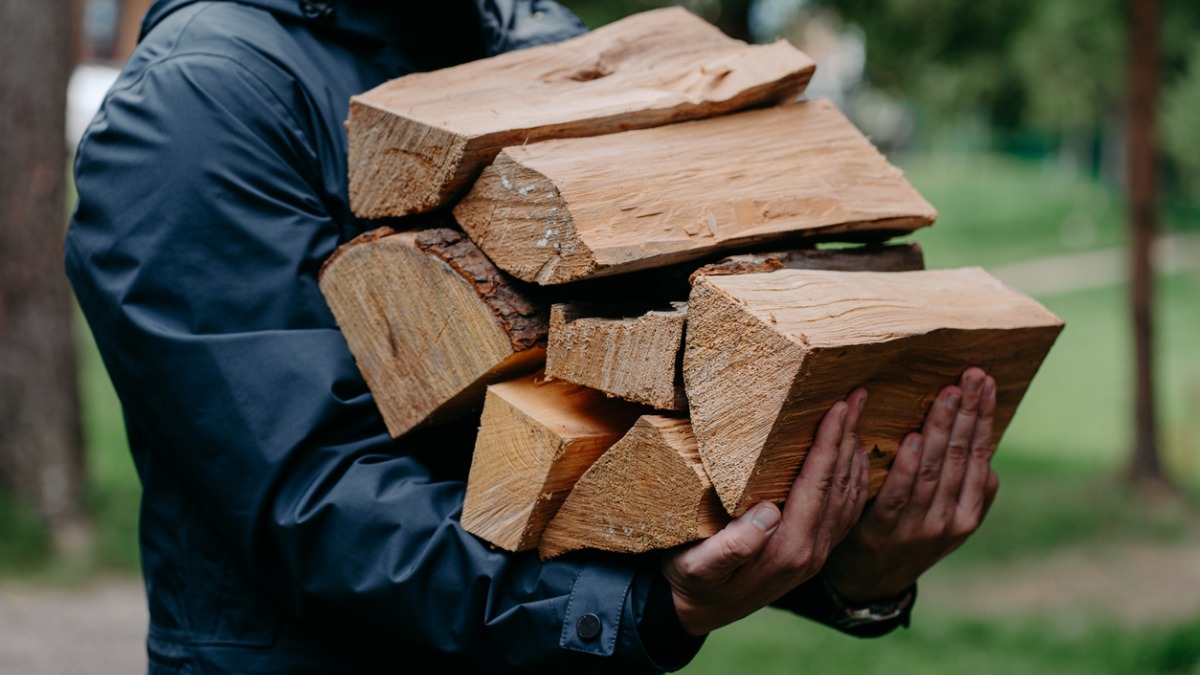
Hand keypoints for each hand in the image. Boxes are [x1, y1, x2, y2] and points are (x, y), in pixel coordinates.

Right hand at [662, 389, 871, 635]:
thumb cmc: (690, 581)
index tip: (837, 406)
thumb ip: (732, 547)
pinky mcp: (813, 552)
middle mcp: (811, 553)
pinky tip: (856, 456)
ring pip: (850, 496)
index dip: (829, 444)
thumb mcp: (697, 567)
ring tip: (860, 413)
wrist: (696, 613)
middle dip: (849, 436)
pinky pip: (847, 511)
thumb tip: (767, 513)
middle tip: (858, 394)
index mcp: (787, 551)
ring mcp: (816, 554)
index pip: (818, 487)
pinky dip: (857, 478)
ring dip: (856, 451)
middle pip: (841, 486)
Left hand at [822, 368, 1000, 602]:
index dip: (983, 418)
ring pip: (935, 470)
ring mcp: (918, 529)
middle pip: (962, 457)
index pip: (980, 456)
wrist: (869, 585)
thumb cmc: (907, 538)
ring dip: (943, 429)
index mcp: (968, 514)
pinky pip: (898, 495)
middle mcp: (950, 521)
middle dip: (968, 412)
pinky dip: (908, 466)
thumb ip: (965, 492)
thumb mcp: (945, 520)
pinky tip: (915, 438)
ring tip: (949, 393)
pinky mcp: (883, 533)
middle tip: (972, 375)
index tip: (986, 382)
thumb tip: (989, 461)